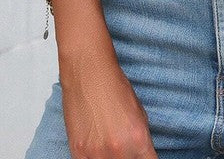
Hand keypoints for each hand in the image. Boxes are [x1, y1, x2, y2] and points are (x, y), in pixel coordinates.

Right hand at [59, 43, 157, 158]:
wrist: (89, 74)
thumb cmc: (114, 88)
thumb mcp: (139, 114)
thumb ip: (141, 141)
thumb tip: (142, 155)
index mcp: (139, 140)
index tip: (143, 157)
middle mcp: (119, 151)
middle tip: (126, 148)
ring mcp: (96, 154)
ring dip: (111, 158)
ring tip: (109, 144)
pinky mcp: (78, 153)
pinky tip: (96, 149)